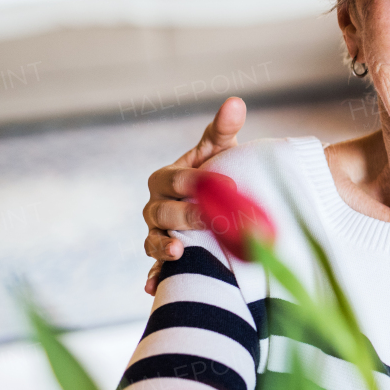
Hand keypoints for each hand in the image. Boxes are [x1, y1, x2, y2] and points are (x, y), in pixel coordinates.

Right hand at [143, 96, 245, 293]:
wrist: (218, 204)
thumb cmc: (216, 172)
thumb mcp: (221, 150)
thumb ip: (223, 128)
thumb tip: (235, 101)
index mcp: (166, 178)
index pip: (177, 179)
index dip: (199, 181)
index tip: (229, 184)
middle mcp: (155, 207)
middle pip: (165, 212)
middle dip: (188, 214)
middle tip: (214, 218)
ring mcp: (157, 234)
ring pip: (153, 241)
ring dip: (163, 247)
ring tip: (178, 252)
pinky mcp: (163, 258)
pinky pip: (155, 269)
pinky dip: (154, 277)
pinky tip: (155, 287)